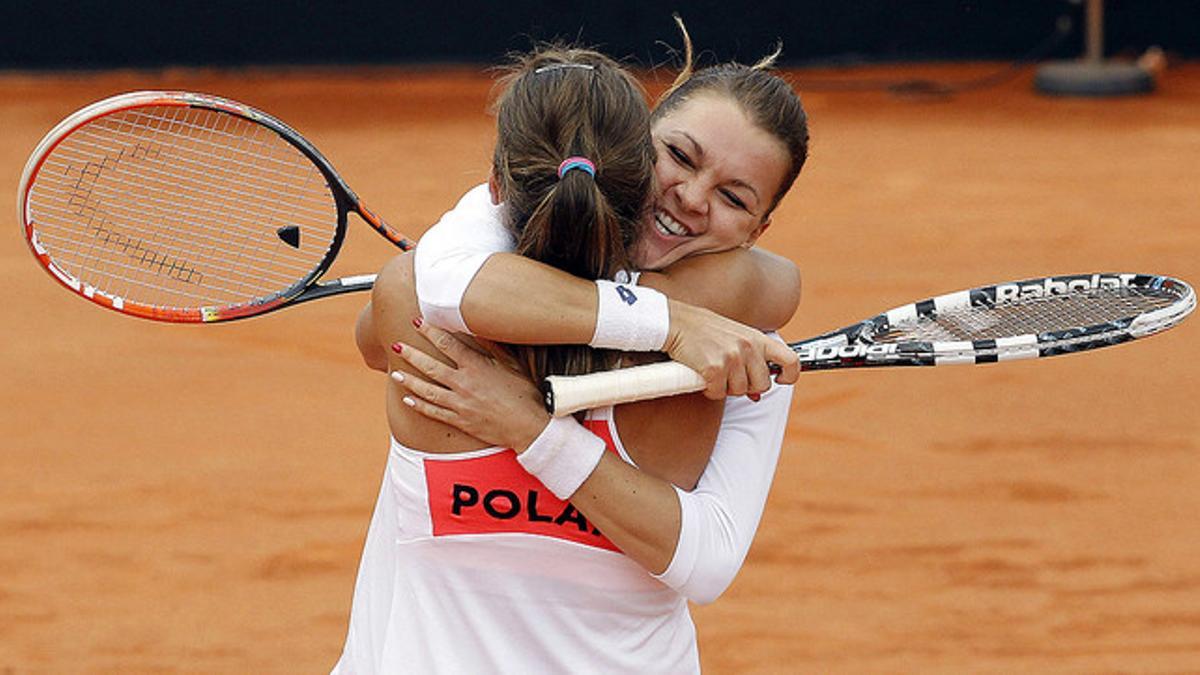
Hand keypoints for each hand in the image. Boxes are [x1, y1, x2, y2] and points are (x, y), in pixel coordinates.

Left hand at [391, 320, 549, 450]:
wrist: (529, 427)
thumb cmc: (524, 394)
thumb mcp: (512, 365)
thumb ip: (492, 347)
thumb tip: (476, 329)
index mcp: (477, 367)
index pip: (448, 344)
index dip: (430, 332)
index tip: (418, 322)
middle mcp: (464, 384)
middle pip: (431, 367)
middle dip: (411, 354)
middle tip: (397, 345)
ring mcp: (460, 404)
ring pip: (427, 391)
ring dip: (409, 381)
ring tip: (395, 374)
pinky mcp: (460, 421)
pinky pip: (434, 412)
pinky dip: (419, 406)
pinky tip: (407, 399)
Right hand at [663, 300, 799, 399]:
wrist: (676, 322)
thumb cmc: (704, 331)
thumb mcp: (734, 339)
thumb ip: (750, 362)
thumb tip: (757, 396)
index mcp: (757, 338)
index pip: (791, 360)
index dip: (790, 375)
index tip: (781, 380)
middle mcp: (748, 347)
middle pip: (763, 385)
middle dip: (747, 387)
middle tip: (731, 377)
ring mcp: (732, 358)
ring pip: (740, 392)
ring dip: (726, 388)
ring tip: (715, 372)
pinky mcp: (715, 368)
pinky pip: (719, 393)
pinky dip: (710, 390)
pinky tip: (703, 376)